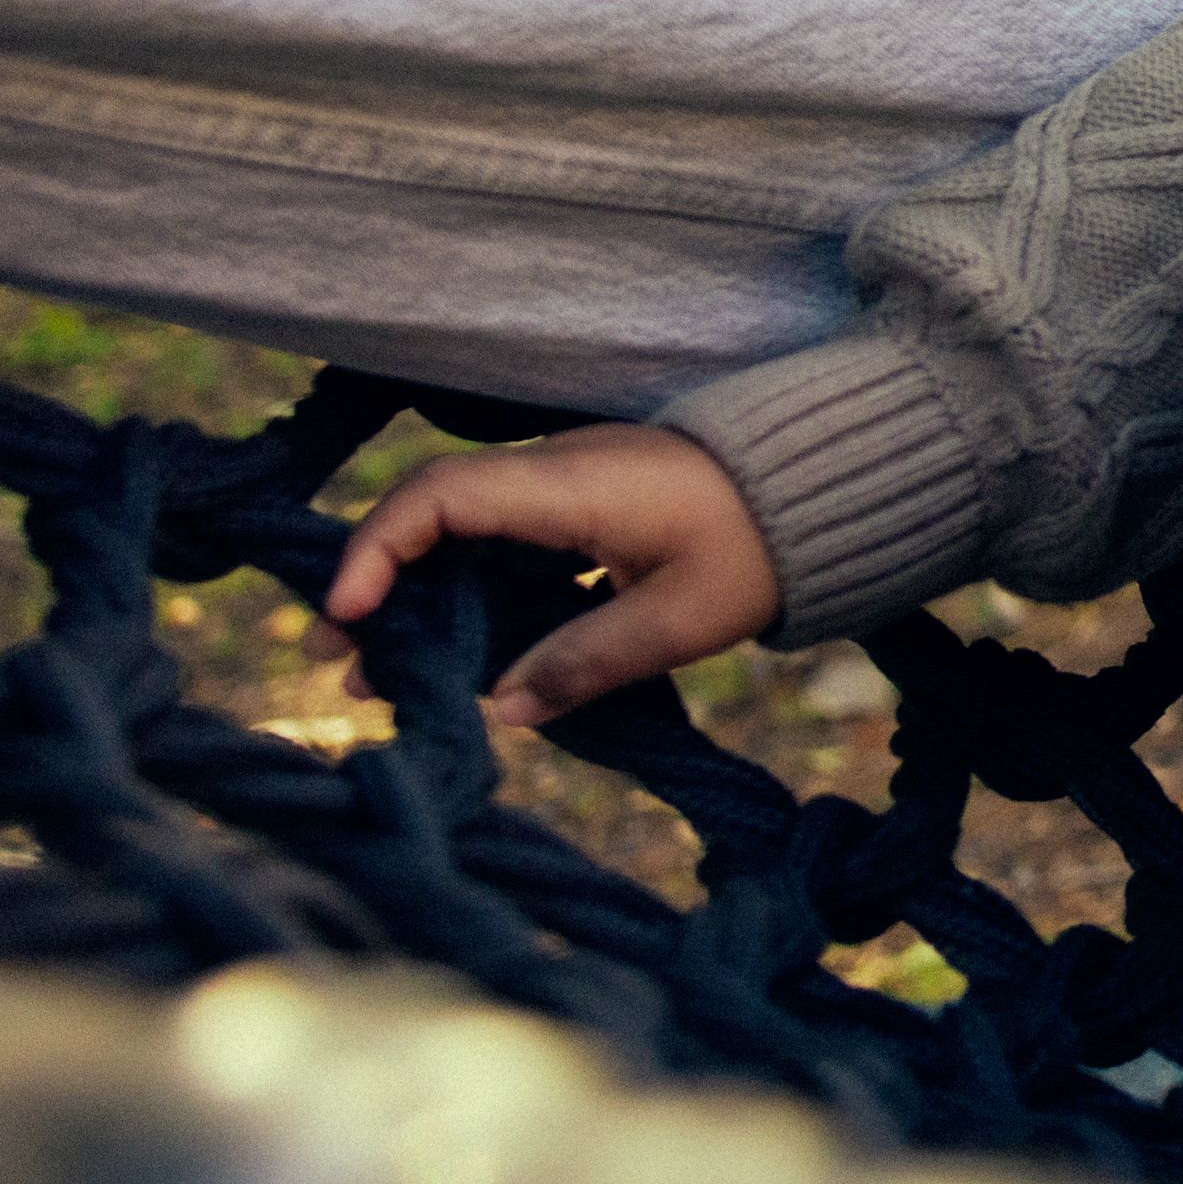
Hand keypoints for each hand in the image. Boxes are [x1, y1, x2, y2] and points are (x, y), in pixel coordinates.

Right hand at [325, 424, 781, 724]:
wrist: (836, 482)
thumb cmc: (765, 543)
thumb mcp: (680, 617)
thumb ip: (586, 662)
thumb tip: (501, 711)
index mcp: (570, 484)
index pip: (441, 495)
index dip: (379, 548)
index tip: (348, 613)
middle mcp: (559, 472)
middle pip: (440, 518)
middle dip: (385, 587)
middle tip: (346, 666)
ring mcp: (576, 485)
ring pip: (474, 535)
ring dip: (430, 598)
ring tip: (392, 674)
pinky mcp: (596, 506)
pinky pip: (517, 544)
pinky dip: (483, 592)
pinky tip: (471, 652)